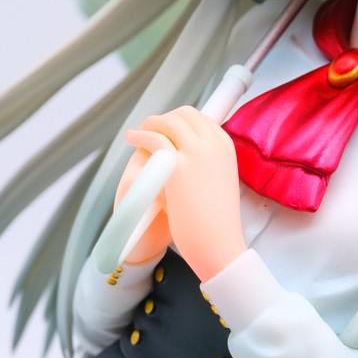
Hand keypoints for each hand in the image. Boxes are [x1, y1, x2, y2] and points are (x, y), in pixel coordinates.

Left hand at [122, 108, 246, 280]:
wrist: (219, 243)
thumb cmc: (217, 221)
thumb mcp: (218, 181)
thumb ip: (207, 164)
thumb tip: (188, 157)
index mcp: (226, 146)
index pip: (200, 118)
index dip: (179, 120)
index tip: (167, 128)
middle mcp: (214, 144)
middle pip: (184, 114)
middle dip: (164, 119)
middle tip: (150, 129)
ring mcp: (197, 153)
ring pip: (168, 122)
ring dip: (150, 124)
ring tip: (137, 133)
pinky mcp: (178, 167)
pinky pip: (153, 139)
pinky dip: (139, 135)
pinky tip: (131, 138)